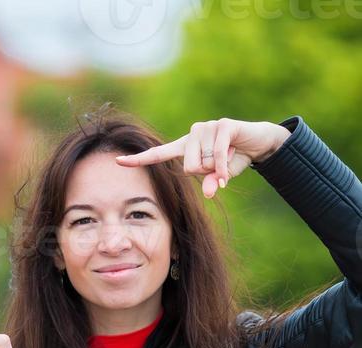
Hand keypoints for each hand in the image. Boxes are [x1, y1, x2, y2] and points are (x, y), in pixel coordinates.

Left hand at [115, 118, 289, 198]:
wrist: (258, 144)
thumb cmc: (234, 160)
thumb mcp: (219, 177)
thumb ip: (210, 183)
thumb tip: (209, 192)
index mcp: (185, 147)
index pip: (158, 154)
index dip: (138, 160)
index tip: (117, 162)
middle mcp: (192, 135)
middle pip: (188, 168)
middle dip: (206, 172)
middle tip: (219, 164)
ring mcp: (206, 128)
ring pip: (203, 162)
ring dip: (219, 167)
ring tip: (229, 155)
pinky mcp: (222, 126)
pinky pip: (217, 155)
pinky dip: (224, 166)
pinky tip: (231, 166)